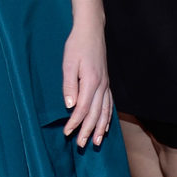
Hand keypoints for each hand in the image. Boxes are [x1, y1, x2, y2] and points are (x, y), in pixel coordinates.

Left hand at [62, 24, 111, 148]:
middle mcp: (101, 86)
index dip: (75, 123)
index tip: (67, 133)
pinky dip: (108, 118)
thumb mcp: (68, 63)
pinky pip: (109, 104)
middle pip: (95, 114)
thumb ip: (69, 85)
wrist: (91, 31)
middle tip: (81, 145)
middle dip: (88, 131)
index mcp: (91, 82)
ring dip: (100, 128)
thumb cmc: (77, 45)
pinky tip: (105, 126)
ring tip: (96, 142)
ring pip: (105, 111)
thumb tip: (70, 106)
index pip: (83, 109)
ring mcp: (106, 85)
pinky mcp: (106, 83)